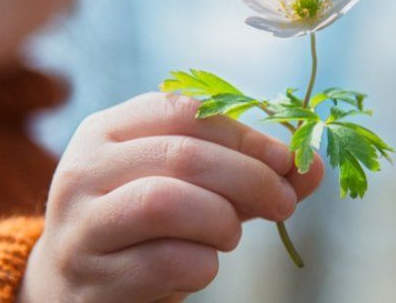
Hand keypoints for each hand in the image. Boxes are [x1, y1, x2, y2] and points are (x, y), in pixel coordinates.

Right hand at [18, 93, 322, 301]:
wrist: (81, 285)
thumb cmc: (149, 226)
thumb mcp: (194, 187)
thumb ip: (247, 172)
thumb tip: (314, 166)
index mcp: (109, 130)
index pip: (184, 110)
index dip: (245, 134)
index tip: (287, 160)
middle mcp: (85, 169)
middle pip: (182, 154)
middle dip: (249, 178)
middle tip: (284, 202)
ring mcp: (82, 225)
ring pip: (166, 202)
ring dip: (222, 220)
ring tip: (230, 235)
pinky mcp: (93, 278)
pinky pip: (167, 261)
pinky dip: (204, 265)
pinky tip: (201, 266)